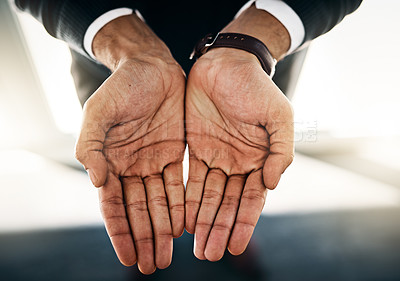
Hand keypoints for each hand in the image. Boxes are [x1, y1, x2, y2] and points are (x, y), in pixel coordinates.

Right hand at [74, 15, 185, 273]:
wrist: (150, 67)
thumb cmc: (121, 88)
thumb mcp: (98, 113)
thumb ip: (91, 147)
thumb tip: (96, 181)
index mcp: (110, 162)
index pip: (114, 206)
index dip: (121, 233)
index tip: (130, 259)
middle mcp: (132, 167)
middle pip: (139, 211)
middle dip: (145, 239)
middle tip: (154, 266)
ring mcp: (155, 162)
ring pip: (160, 203)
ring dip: (164, 228)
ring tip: (169, 254)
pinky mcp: (176, 153)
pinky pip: (180, 184)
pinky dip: (182, 206)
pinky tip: (185, 226)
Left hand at [185, 36, 293, 261]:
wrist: (226, 63)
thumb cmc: (256, 87)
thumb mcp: (279, 116)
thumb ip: (281, 151)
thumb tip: (272, 184)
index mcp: (259, 160)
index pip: (251, 199)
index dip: (243, 223)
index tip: (234, 247)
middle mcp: (237, 163)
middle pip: (227, 204)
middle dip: (219, 229)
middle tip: (210, 255)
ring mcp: (215, 157)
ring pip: (207, 196)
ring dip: (202, 221)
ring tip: (196, 246)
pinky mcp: (194, 148)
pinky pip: (189, 178)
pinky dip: (186, 199)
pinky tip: (182, 219)